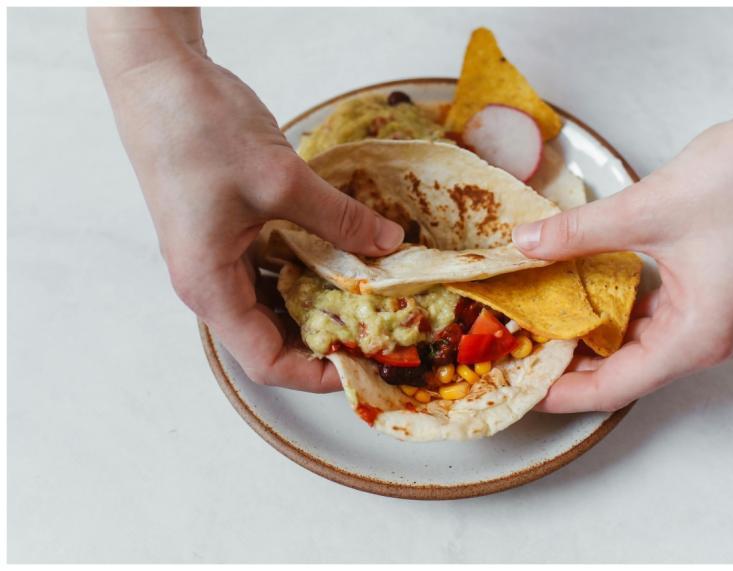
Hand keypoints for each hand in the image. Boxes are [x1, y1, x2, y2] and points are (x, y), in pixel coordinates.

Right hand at [88, 9, 403, 390]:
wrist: (158, 78)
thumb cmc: (198, 130)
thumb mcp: (280, 179)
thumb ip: (338, 219)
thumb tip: (391, 246)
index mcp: (210, 286)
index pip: (267, 362)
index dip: (317, 375)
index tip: (366, 364)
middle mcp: (211, 282)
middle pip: (274, 337)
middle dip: (327, 339)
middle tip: (382, 329)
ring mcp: (219, 256)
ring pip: (277, 301)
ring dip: (323, 302)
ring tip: (375, 298)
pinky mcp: (230, 230)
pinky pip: (275, 266)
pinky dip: (312, 267)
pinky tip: (348, 256)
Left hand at [513, 40, 732, 412]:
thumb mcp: (647, 209)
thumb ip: (578, 233)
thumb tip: (526, 243)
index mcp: (697, 336)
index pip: (615, 387)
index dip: (562, 392)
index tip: (520, 387)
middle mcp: (707, 338)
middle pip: (624, 372)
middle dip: (569, 366)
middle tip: (518, 353)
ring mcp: (711, 317)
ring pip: (637, 346)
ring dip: (589, 339)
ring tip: (537, 329)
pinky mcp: (709, 293)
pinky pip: (651, 319)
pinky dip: (613, 314)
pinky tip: (580, 299)